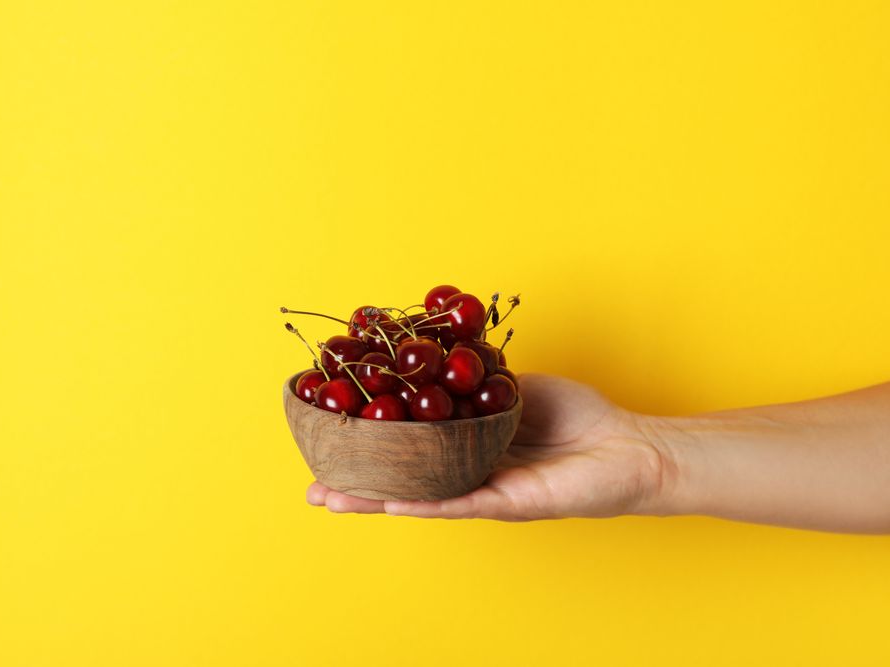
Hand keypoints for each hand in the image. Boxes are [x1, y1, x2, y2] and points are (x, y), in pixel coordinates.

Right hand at [306, 374, 675, 519]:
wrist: (627, 445)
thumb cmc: (578, 416)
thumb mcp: (513, 385)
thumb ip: (475, 378)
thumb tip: (437, 355)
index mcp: (466, 444)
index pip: (409, 446)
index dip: (370, 445)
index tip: (331, 438)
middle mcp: (467, 471)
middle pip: (403, 479)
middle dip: (356, 482)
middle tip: (313, 486)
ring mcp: (482, 490)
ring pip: (418, 497)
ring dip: (373, 501)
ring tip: (331, 500)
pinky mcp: (505, 502)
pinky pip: (456, 502)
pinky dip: (421, 501)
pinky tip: (388, 502)